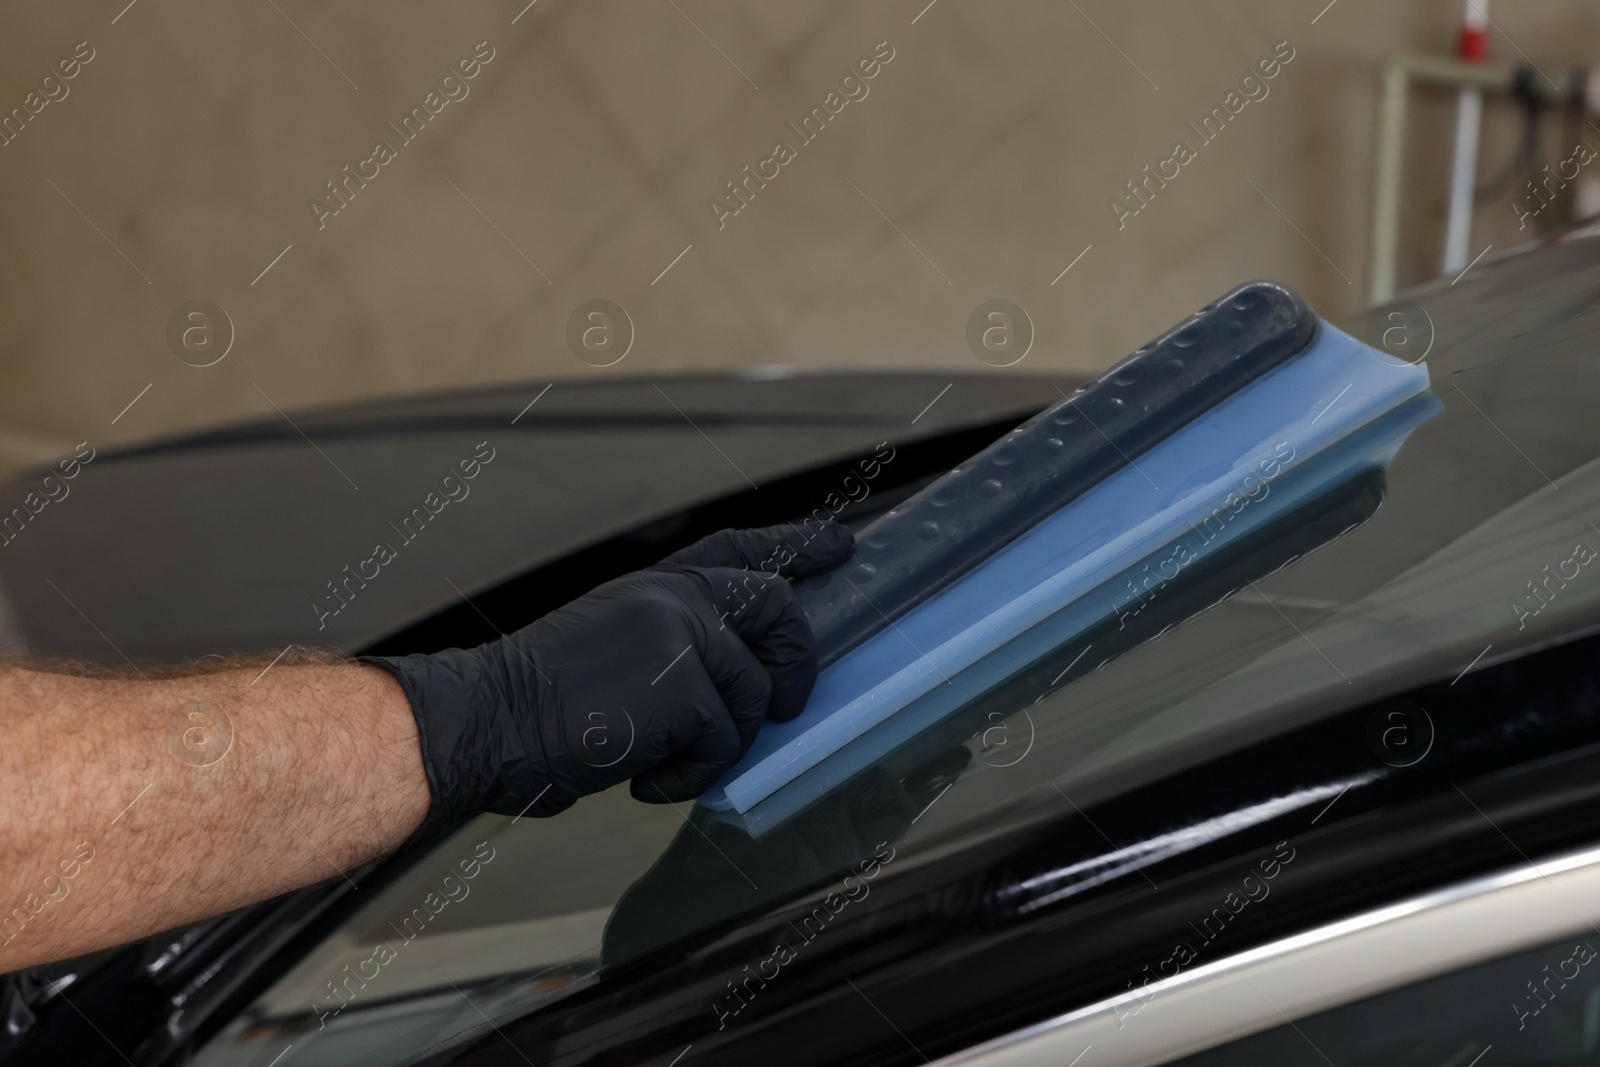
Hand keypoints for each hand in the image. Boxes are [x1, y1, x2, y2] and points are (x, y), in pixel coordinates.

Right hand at [365, 522, 855, 840]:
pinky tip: (639, 776)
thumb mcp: (612, 643)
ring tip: (655, 757)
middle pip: (777, 608)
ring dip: (714, 745)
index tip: (841, 546)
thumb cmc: (537, 700)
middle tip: (785, 704)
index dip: (796, 544)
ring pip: (751, 696)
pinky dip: (687, 777)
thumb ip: (673, 643)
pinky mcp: (688, 688)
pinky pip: (723, 745)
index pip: (740, 548)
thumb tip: (736, 683)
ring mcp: (684, 635)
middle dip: (795, 660)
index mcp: (655, 585)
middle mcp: (675, 597)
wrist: (484, 719)